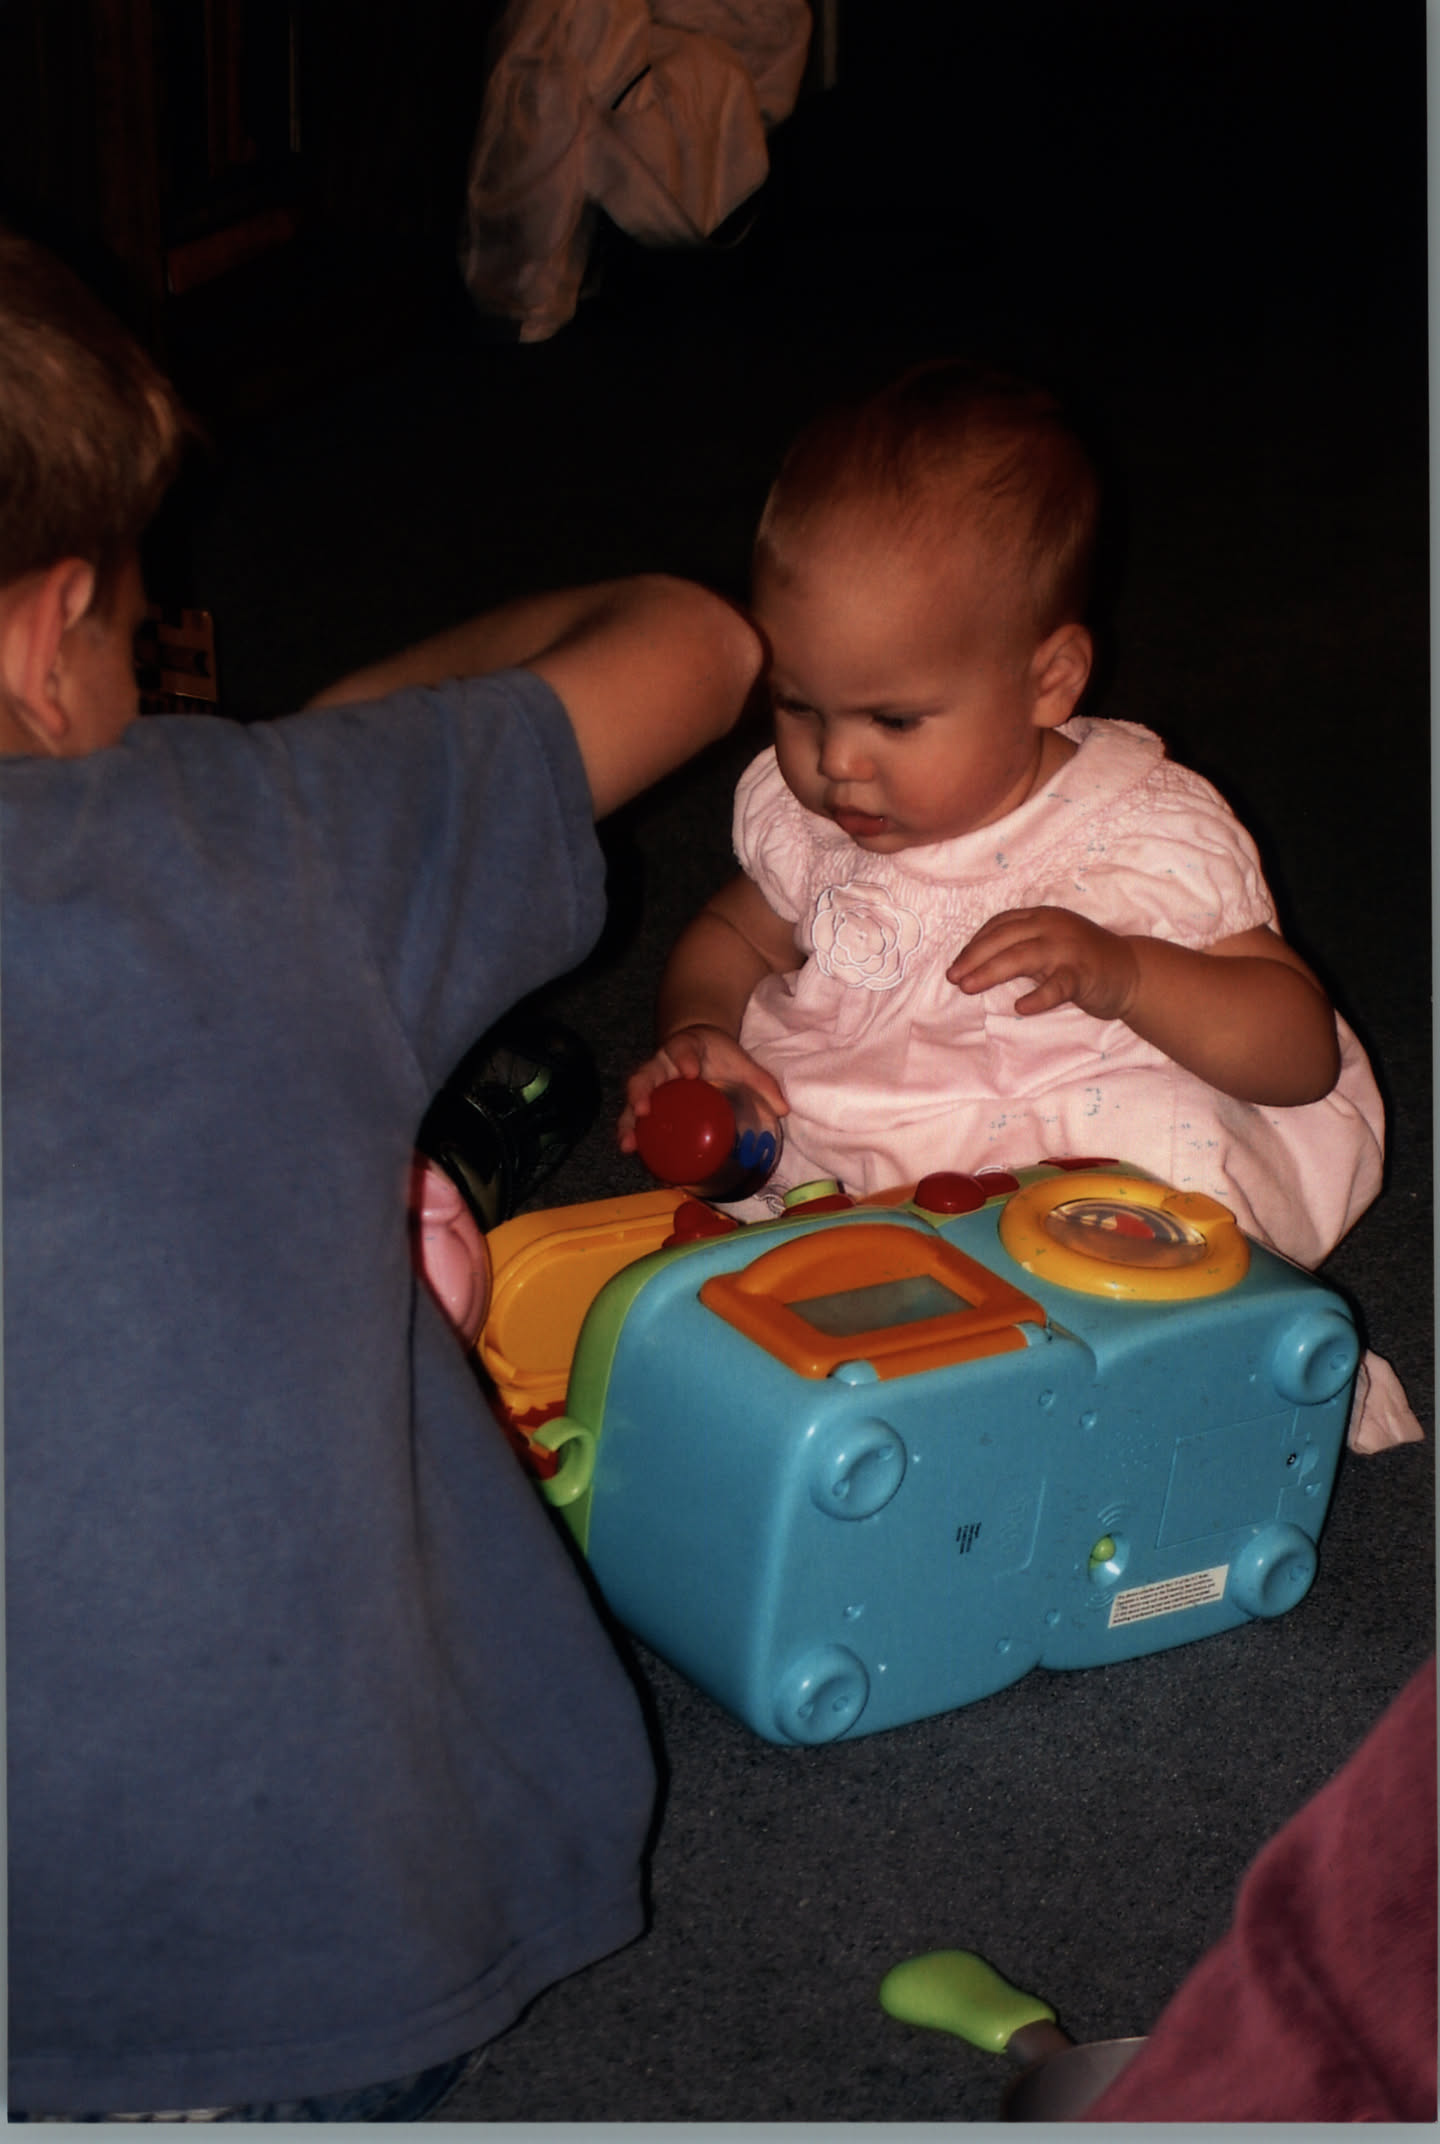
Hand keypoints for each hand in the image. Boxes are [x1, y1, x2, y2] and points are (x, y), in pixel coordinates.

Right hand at [618, 1026, 788, 1152]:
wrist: (695, 1044)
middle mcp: (662, 1065)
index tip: (689, 1071)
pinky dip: (633, 1133)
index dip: (683, 1058)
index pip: (681, 1050)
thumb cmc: (718, 1057)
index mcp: (686, 1048)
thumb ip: (761, 1083)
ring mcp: (651, 1084)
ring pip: (634, 1099)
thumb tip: (783, 1110)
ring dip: (628, 1121)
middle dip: (641, 1093)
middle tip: (642, 1111)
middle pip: (644, 1076)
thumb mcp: (740, 1063)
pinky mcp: (648, 1100)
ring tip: (629, 1144)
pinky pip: (636, 1116)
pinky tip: (634, 1153)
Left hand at [947, 907, 1140, 1020]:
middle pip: (1003, 939)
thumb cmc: (1082, 960)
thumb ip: (1020, 946)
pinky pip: (1056, 986)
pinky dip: (1038, 996)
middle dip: (974, 958)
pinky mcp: (1083, 973)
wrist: (1131, 971)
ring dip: (990, 972)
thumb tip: (975, 964)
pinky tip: (1020, 1007)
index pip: (1000, 925)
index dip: (974, 944)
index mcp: (1041, 917)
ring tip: (968, 987)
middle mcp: (1052, 927)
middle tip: (952, 978)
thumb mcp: (1048, 944)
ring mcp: (1068, 948)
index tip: (956, 964)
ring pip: (1021, 957)